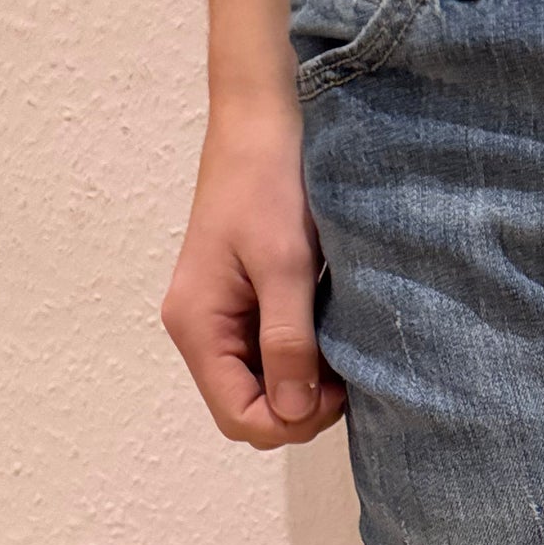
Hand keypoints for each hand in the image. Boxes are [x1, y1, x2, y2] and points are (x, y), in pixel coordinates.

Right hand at [161, 96, 345, 448]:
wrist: (263, 124)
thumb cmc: (270, 184)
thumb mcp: (285, 266)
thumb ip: (287, 342)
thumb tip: (291, 412)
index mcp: (197, 325)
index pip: (238, 417)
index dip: (290, 421)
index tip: (338, 390)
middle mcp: (199, 330)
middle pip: (248, 411)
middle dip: (298, 409)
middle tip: (346, 375)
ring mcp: (218, 320)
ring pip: (261, 389)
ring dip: (303, 387)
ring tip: (341, 353)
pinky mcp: (239, 306)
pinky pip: (267, 359)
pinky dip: (301, 361)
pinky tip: (329, 337)